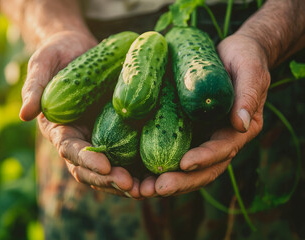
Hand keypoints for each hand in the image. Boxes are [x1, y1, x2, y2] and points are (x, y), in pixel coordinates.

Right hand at [20, 31, 141, 198]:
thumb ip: (34, 87)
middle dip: (110, 180)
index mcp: (59, 129)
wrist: (78, 48)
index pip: (70, 150)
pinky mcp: (118, 130)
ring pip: (112, 168)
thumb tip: (24, 115)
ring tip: (150, 188)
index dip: (86, 160)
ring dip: (128, 182)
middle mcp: (79, 138)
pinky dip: (141, 166)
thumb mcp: (43, 64)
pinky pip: (128, 152)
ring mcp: (100, 136)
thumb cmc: (57, 54)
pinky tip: (158, 172)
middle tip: (132, 186)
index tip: (105, 167)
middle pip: (91, 169)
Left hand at [139, 34, 270, 196]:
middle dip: (181, 182)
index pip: (223, 150)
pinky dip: (159, 166)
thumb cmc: (243, 59)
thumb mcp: (249, 70)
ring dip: (167, 182)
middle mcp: (220, 141)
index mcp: (239, 131)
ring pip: (187, 169)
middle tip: (156, 189)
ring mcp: (202, 139)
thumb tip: (242, 124)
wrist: (230, 55)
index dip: (205, 159)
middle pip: (203, 170)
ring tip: (142, 190)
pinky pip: (173, 153)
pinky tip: (138, 174)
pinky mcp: (187, 133)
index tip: (184, 164)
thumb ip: (248, 94)